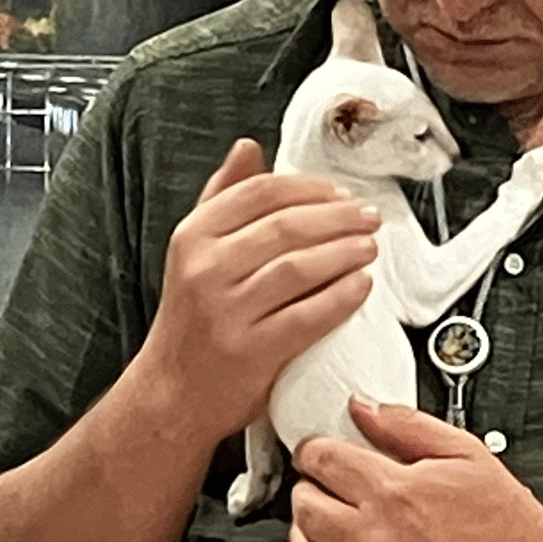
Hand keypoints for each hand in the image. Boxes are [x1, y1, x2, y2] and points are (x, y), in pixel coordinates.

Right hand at [135, 138, 379, 447]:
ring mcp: (227, 311)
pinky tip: (361, 286)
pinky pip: (309, 315)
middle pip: (286, 226)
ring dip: (346, 253)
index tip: (342, 192)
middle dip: (339, 218)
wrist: (173, 393)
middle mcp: (205, 269)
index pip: (261, 192)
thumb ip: (223, 198)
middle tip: (369, 218)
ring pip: (300, 267)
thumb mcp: (195, 251)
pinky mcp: (252, 350)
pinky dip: (342, 297)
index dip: (311, 188)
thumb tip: (248, 148)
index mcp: (193, 237)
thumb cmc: (194, 320)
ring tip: (369, 248)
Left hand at [289, 397, 542, 541]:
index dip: (313, 450)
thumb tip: (364, 407)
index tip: (317, 451)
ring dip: (307, 532)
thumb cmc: (508, 523)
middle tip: (319, 483)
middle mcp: (377, 539)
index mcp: (394, 491)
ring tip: (321, 520)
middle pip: (307, 507)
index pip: (323, 461)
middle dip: (307, 488)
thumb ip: (405, 424)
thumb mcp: (464, 451)